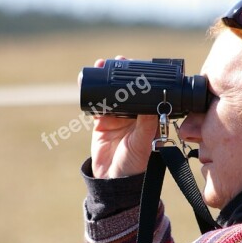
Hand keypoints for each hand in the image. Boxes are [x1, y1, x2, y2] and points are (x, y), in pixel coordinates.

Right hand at [80, 57, 156, 178]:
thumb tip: (153, 101)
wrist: (113, 181)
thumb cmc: (135, 165)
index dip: (143, 79)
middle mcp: (135, 115)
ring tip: (102, 64)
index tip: (139, 66)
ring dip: (106, 79)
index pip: (147, 93)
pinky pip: (97, 103)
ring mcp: (117, 117)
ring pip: (112, 93)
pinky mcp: (101, 122)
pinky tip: (88, 81)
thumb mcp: (144, 142)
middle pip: (128, 89)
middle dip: (123, 75)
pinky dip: (93, 92)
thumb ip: (147, 123)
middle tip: (119, 61)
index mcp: (149, 118)